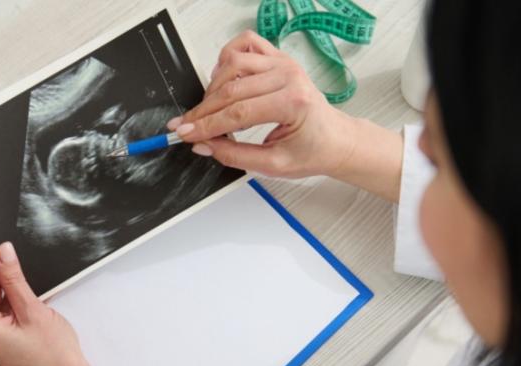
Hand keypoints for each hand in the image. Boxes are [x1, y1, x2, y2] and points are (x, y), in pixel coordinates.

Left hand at [0, 233, 104, 365]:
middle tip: (9, 247)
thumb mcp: (34, 311)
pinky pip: (1, 313)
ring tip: (24, 274)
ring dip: (6, 285)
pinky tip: (26, 293)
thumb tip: (2, 253)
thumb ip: (15, 280)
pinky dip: (11, 299)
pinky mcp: (2, 343)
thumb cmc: (56, 360)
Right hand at [170, 30, 358, 178]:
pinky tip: (222, 79)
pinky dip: (227, 58)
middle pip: (231, 90)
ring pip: (232, 65)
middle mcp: (288, 76)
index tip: (186, 133)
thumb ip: (234, 155)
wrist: (334, 139)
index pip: (238, 113)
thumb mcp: (272, 165)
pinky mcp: (278, 57)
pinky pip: (245, 45)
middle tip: (187, 126)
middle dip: (203, 111)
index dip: (206, 125)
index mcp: (293, 102)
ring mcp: (283, 63)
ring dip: (212, 89)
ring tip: (208, 110)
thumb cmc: (311, 151)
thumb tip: (203, 145)